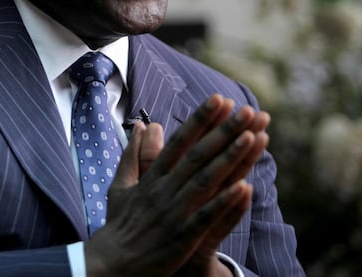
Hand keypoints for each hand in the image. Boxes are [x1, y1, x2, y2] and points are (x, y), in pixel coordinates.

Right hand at [84, 94, 268, 275]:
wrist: (110, 266)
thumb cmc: (118, 226)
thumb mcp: (120, 186)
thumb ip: (134, 155)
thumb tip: (143, 125)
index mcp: (152, 178)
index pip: (180, 142)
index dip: (200, 120)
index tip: (219, 100)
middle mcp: (164, 190)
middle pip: (198, 155)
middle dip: (223, 131)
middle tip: (247, 111)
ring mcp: (173, 213)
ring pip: (205, 180)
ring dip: (229, 158)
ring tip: (252, 137)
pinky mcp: (181, 238)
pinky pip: (206, 217)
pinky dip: (225, 202)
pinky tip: (246, 187)